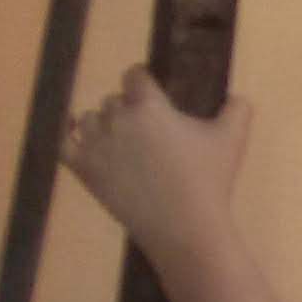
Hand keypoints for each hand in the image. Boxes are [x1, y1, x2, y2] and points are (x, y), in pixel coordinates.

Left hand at [62, 65, 248, 261]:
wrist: (184, 226)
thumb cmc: (209, 180)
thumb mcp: (232, 140)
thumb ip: (238, 109)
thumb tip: (237, 97)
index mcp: (149, 106)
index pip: (135, 75)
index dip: (143, 79)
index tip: (151, 88)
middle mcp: (116, 118)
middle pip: (114, 99)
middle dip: (128, 109)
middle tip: (147, 129)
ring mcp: (95, 143)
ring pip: (90, 118)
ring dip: (104, 123)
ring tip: (122, 141)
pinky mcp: (83, 168)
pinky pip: (64, 141)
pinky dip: (67, 133)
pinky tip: (73, 130)